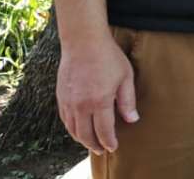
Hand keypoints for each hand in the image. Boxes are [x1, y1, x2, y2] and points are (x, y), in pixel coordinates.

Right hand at [56, 34, 138, 154]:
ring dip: (82, 139)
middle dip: (95, 145)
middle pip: (86, 135)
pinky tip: (78, 129)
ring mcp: (69, 102)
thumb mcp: (125, 77)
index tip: (113, 148)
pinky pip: (65, 119)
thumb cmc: (108, 57)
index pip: (104, 131)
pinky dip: (71, 129)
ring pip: (73, 130)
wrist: (83, 42)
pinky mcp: (61, 97)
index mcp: (99, 101)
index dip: (109, 142)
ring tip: (91, 143)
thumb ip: (127, 101)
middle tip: (102, 150)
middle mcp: (81, 105)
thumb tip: (132, 120)